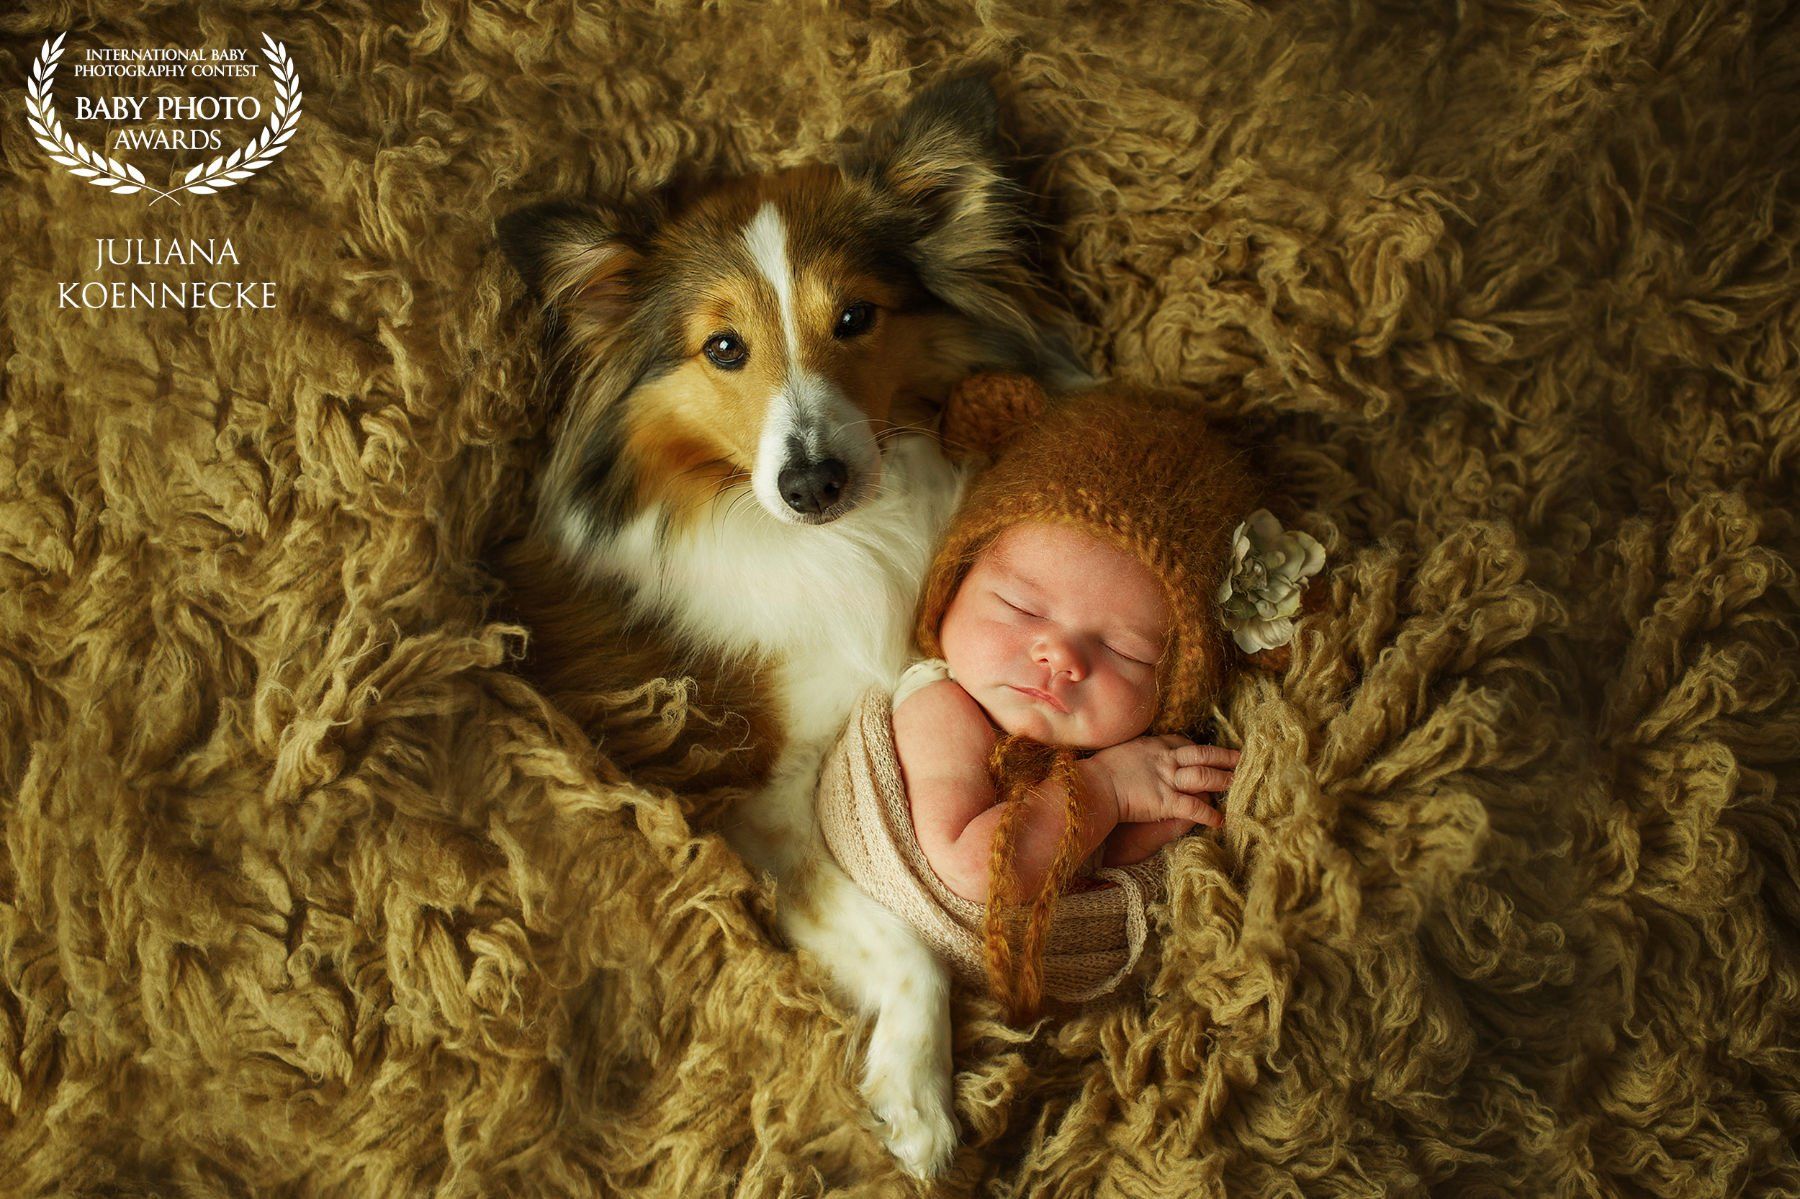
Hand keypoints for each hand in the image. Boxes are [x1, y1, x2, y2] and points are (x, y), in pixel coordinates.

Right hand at [1081, 735, 1237, 828]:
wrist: (1094, 785)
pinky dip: (1209, 813)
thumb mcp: (1122, 752)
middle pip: (1204, 754)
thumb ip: (1138, 754)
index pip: (1185, 743)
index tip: (1212, 753)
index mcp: (1155, 745)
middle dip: (1226, 758)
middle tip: (1244, 760)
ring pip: (1205, 776)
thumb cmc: (1100, 770)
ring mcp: (1168, 779)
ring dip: (1225, 781)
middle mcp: (1166, 759)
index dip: (1202, 749)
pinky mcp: (1166, 800)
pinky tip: (1220, 820)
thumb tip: (1140, 757)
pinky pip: (1194, 806)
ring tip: (1240, 785)